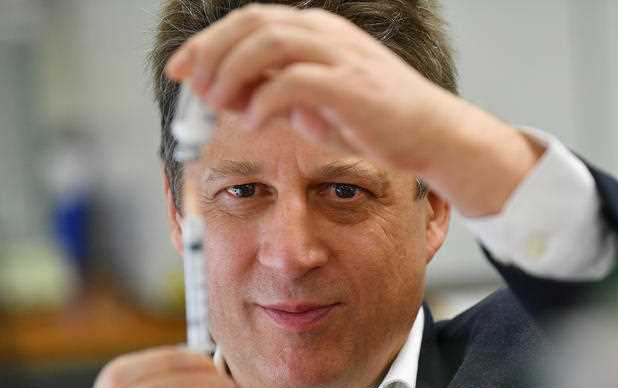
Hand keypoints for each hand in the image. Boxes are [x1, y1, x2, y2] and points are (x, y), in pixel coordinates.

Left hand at [165, 4, 541, 216]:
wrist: (433, 134)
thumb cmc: (379, 121)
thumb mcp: (321, 103)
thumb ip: (282, 94)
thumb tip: (239, 99)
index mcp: (318, 32)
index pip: (251, 21)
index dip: (209, 42)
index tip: (182, 70)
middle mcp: (326, 33)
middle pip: (252, 22)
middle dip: (211, 52)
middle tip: (191, 86)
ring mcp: (340, 55)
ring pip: (268, 42)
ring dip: (232, 71)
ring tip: (217, 102)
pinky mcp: (350, 85)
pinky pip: (293, 81)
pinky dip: (263, 100)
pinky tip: (253, 121)